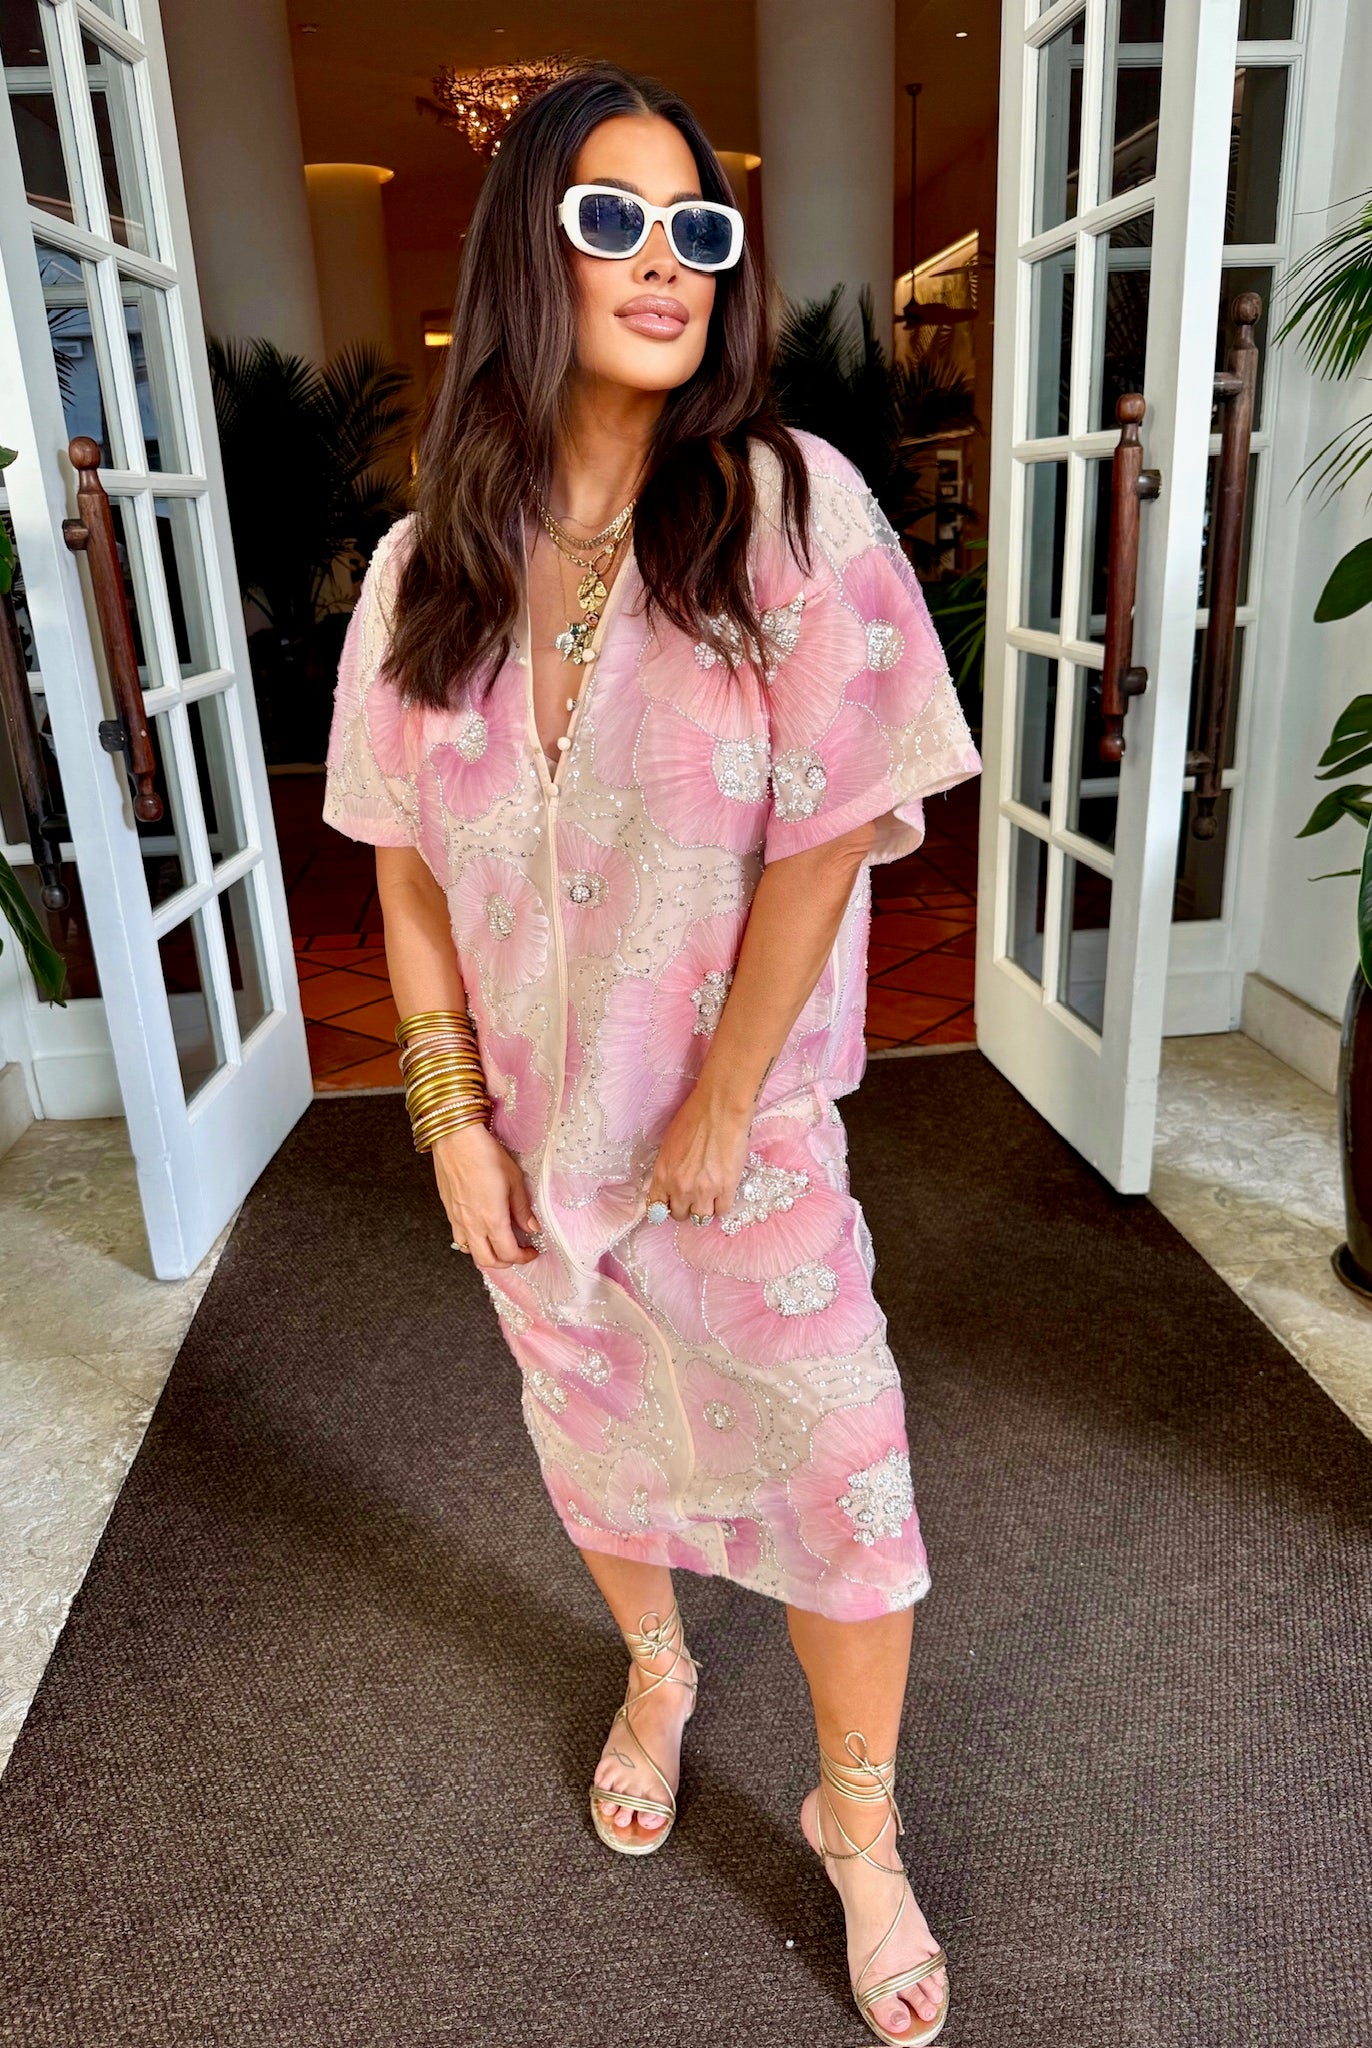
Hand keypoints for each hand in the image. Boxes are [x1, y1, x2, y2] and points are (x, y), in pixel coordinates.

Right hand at [432, 1123, 539, 1268]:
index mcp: (492, 1219)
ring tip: (499, 1244)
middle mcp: (472, 1224)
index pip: (508, 1253)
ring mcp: (457, 1219)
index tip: (532, 1251)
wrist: (456, 1139)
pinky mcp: (448, 1211)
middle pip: (487, 1261)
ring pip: (470, 1252)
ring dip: (486, 1255)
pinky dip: (471, 1243)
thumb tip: (532, 1227)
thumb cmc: (485, 1154)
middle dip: (505, 1263)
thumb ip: (522, 1208)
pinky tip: (481, 1230)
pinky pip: (459, 1237)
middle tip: (518, 1253)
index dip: (523, 1257)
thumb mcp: (514, 1180)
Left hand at [646, 1084, 752, 1223]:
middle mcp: (680, 1188)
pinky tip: (723, 1191)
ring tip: (710, 1195)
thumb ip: (668, 1169)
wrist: (719, 1109)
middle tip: (694, 1196)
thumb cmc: (693, 1118)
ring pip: (700, 1218)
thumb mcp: (669, 1145)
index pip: (656, 1208)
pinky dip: (722, 1204)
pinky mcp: (726, 1188)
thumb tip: (672, 1184)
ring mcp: (704, 1191)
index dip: (665, 1208)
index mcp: (662, 1175)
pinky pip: (722, 1211)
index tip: (672, 1204)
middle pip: (679, 1215)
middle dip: (686, 1207)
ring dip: (704, 1208)